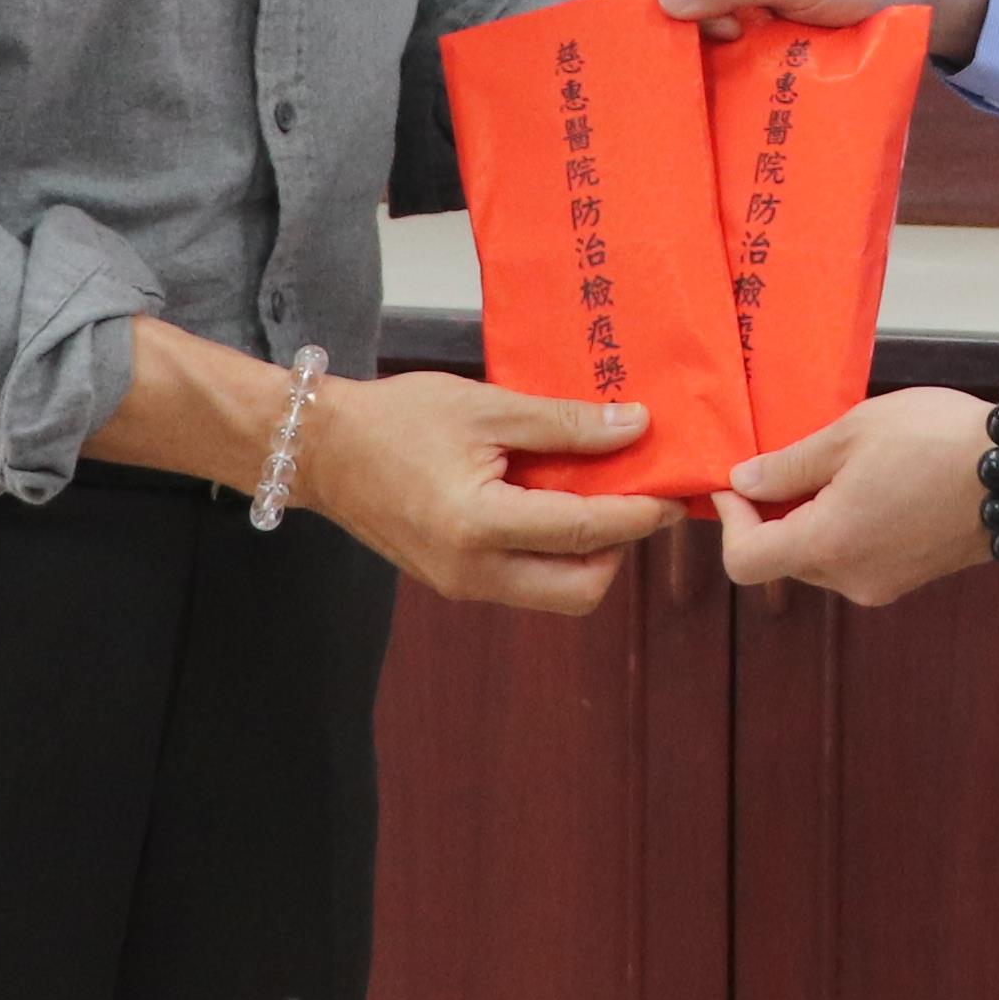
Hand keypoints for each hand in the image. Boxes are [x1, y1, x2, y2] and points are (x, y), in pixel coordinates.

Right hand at [299, 372, 679, 614]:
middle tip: (637, 497)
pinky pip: (525, 582)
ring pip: (555, 593)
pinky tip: (559, 504)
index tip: (675, 490)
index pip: (584, 530)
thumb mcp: (488, 406)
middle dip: (620, 549)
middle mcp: (472, 571)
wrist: (324, 449)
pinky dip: (554, 554)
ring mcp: (461, 586)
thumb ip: (565, 424)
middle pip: (581, 590)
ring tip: (598, 495)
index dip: (639, 512)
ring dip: (589, 554)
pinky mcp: (455, 584)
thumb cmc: (398, 417)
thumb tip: (636, 426)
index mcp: (479, 524)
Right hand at [652, 0, 994, 61]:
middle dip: (712, 22)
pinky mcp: (773, 11)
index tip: (731, 27)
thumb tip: (666, 0)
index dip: (689, 1)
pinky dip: (752, 50)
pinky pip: (741, 36)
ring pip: (713, 21)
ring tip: (768, 48)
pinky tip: (773, 58)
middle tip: (752, 38)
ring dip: (735, 41)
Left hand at [711, 384, 998, 606]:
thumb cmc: (935, 440)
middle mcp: (850, 579)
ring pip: (821, 558)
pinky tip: (871, 484)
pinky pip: (856, 558)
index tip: (735, 480)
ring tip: (838, 466)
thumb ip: (789, 465)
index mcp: (827, 545)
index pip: (744, 560)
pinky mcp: (910, 578)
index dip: (729, 520)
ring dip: (812, 519)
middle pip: (782, 559)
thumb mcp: (851, 432)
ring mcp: (883, 584)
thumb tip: (743, 483)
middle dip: (773, 514)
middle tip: (787, 461)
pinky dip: (846, 527)